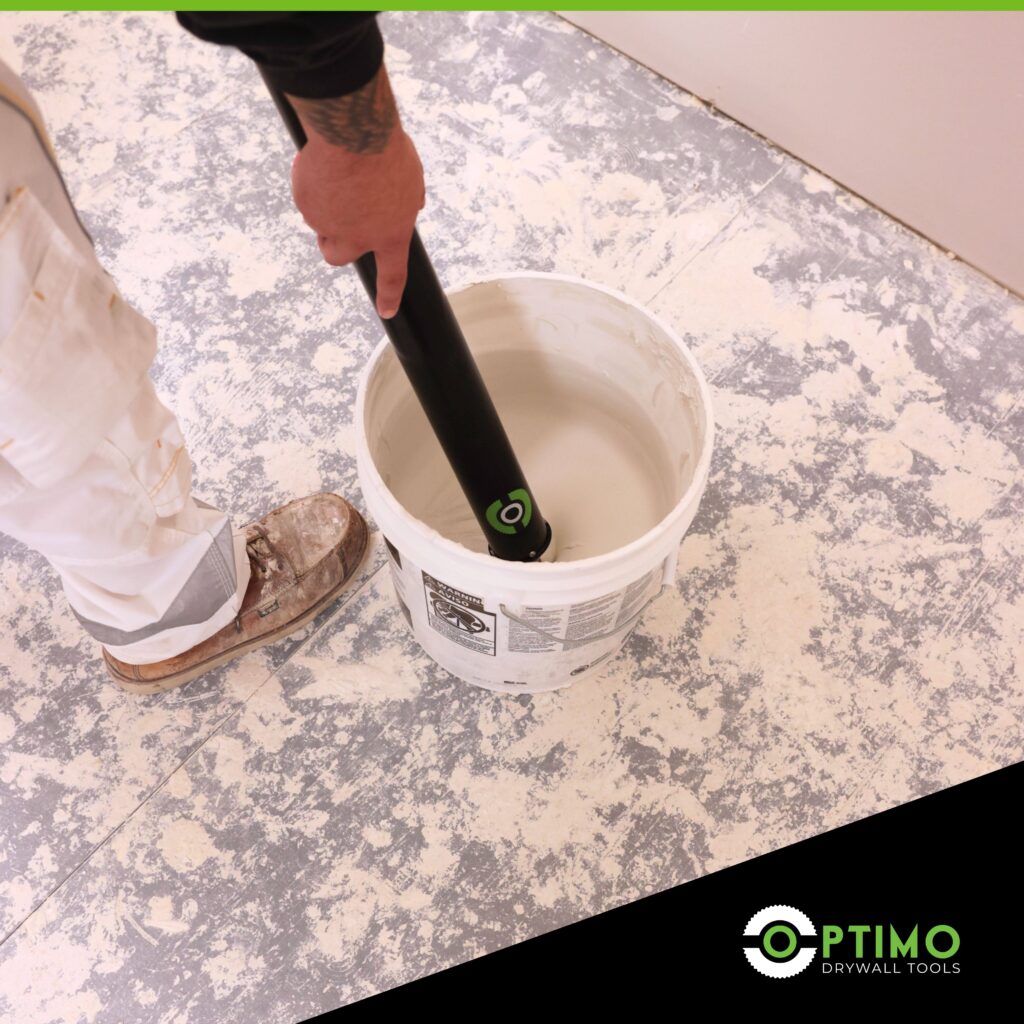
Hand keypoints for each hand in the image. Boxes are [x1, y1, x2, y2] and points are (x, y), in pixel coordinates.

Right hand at [288, 68, 425, 318]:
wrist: (353, 133)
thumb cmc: (387, 151)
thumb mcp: (411, 179)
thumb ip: (405, 201)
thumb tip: (404, 206)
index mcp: (390, 235)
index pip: (392, 275)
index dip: (389, 296)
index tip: (387, 311)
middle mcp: (357, 238)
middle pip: (337, 256)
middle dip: (333, 243)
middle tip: (337, 223)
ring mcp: (328, 224)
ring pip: (319, 220)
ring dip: (325, 204)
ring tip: (339, 173)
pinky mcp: (305, 205)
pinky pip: (306, 196)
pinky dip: (312, 183)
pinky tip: (325, 164)